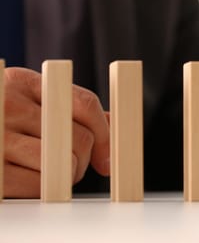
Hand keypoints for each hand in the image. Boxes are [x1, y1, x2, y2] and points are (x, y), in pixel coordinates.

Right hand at [3, 68, 109, 197]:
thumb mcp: (25, 101)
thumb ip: (66, 107)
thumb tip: (113, 122)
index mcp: (21, 82)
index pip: (84, 104)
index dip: (106, 134)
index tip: (107, 158)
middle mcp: (7, 104)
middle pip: (79, 138)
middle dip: (84, 160)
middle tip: (73, 168)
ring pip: (63, 165)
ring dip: (65, 177)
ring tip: (49, 175)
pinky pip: (36, 186)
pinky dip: (40, 191)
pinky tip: (28, 183)